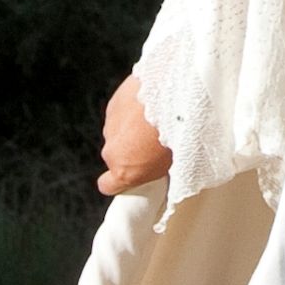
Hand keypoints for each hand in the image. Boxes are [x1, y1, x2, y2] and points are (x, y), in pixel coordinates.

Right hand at [99, 69, 171, 198]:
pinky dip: (133, 109)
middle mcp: (112, 150)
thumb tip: (162, 164)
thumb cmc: (177, 133)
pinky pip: (122, 111)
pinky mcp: (115, 103)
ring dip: (134, 128)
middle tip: (156, 142)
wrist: (173, 98)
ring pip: (119, 131)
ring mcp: (111, 125)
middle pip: (117, 154)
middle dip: (133, 150)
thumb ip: (157, 168)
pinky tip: (151, 105)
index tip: (131, 177)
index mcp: (124, 171)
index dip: (117, 181)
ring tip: (156, 121)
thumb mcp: (175, 164)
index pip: (107, 185)